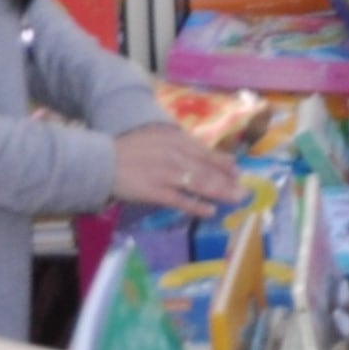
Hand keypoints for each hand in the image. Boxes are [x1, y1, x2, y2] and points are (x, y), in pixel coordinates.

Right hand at [110, 122, 244, 215]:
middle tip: (245, 191)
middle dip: (228, 181)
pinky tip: (209, 211)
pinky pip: (180, 200)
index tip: (238, 172)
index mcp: (176, 141)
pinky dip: (196, 206)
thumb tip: (200, 153)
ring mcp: (166, 174)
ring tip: (236, 199)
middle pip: (207, 169)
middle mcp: (175, 155)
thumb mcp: (157, 138)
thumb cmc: (131, 149)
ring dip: (220, 192)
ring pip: (199, 184)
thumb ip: (178, 144)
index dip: (224, 163)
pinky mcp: (155, 191)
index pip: (206, 152)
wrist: (103, 160)